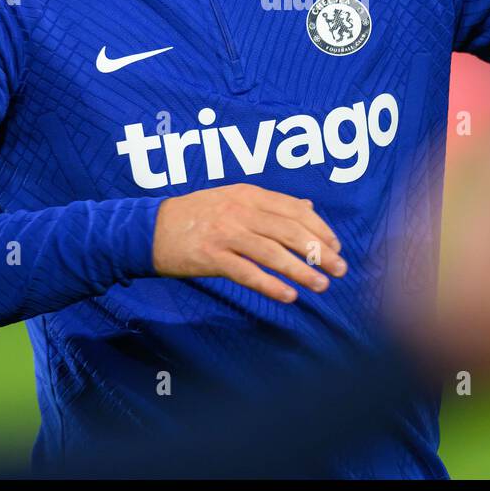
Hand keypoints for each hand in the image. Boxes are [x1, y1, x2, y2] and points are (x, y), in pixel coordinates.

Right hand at [152, 183, 346, 302]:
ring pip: (273, 253)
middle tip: (339, 269)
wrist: (150, 228)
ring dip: (301, 270)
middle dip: (319, 251)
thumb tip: (308, 207)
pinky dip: (270, 285)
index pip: (295, 210)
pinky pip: (247, 273)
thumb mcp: (234, 198)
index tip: (336, 246)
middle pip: (290, 231)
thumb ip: (271, 204)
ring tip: (321, 285)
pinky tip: (289, 296)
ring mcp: (226, 233)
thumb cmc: (196, 215)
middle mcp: (240, 210)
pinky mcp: (211, 256)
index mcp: (249, 194)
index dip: (320, 228)